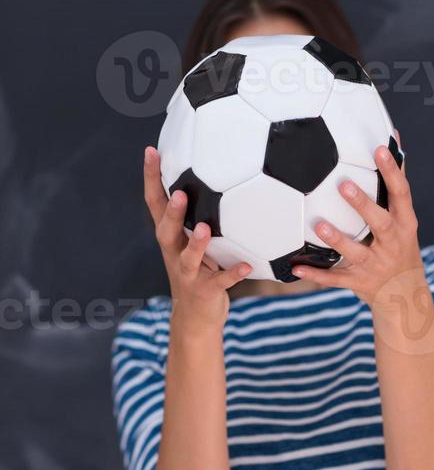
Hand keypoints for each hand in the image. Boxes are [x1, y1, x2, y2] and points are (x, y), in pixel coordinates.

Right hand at [143, 146, 250, 330]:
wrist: (195, 317)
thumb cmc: (198, 271)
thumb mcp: (192, 242)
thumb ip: (198, 215)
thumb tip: (216, 175)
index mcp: (171, 237)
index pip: (156, 204)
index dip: (151, 179)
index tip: (152, 151)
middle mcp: (175, 253)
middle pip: (166, 230)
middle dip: (171, 212)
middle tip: (178, 192)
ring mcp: (188, 274)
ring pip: (188, 257)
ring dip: (196, 244)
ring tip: (204, 228)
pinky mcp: (205, 291)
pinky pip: (220, 282)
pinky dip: (233, 273)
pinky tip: (246, 265)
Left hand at [291, 142, 426, 313]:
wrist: (405, 293)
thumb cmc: (400, 244)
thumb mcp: (405, 217)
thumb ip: (395, 182)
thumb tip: (393, 139)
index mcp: (404, 223)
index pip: (401, 193)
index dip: (392, 172)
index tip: (380, 150)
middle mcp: (392, 243)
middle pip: (379, 222)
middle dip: (363, 205)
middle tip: (344, 185)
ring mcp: (375, 264)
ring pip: (355, 252)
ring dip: (337, 240)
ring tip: (320, 226)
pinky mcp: (358, 282)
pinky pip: (335, 279)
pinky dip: (316, 275)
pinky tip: (297, 268)